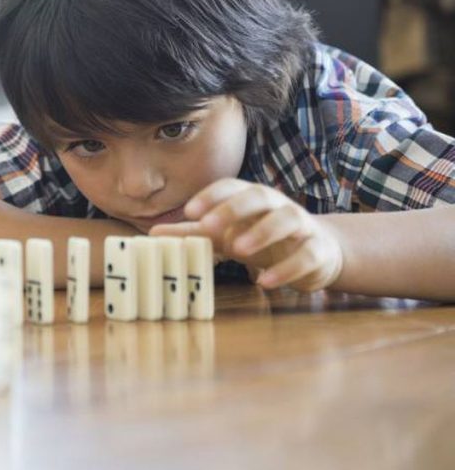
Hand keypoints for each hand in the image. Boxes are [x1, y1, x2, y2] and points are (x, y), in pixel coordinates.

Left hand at [150, 178, 343, 291]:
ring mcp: (301, 226)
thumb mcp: (226, 235)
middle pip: (258, 196)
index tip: (188, 211)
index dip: (211, 196)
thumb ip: (193, 234)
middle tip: (209, 226)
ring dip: (263, 232)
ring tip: (240, 251)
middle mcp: (277, 205)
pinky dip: (287, 269)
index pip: (230, 187)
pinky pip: (305, 255)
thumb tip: (153, 233)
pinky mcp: (317, 250)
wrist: (315, 252)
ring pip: (286, 219)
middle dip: (233, 208)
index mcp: (251, 198)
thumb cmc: (260, 238)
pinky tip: (265, 282)